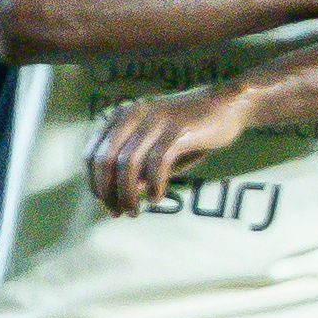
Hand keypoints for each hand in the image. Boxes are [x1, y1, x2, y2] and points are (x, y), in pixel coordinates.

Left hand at [90, 81, 254, 214]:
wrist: (226, 105)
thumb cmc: (187, 130)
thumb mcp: (155, 148)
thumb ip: (136, 167)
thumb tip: (121, 193)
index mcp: (121, 116)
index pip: (91, 153)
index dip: (94, 182)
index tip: (104, 202)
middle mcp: (132, 115)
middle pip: (105, 160)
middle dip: (108, 192)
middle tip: (118, 213)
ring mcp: (155, 121)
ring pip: (128, 164)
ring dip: (128, 193)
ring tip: (134, 210)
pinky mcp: (177, 129)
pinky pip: (157, 162)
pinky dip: (154, 184)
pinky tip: (157, 197)